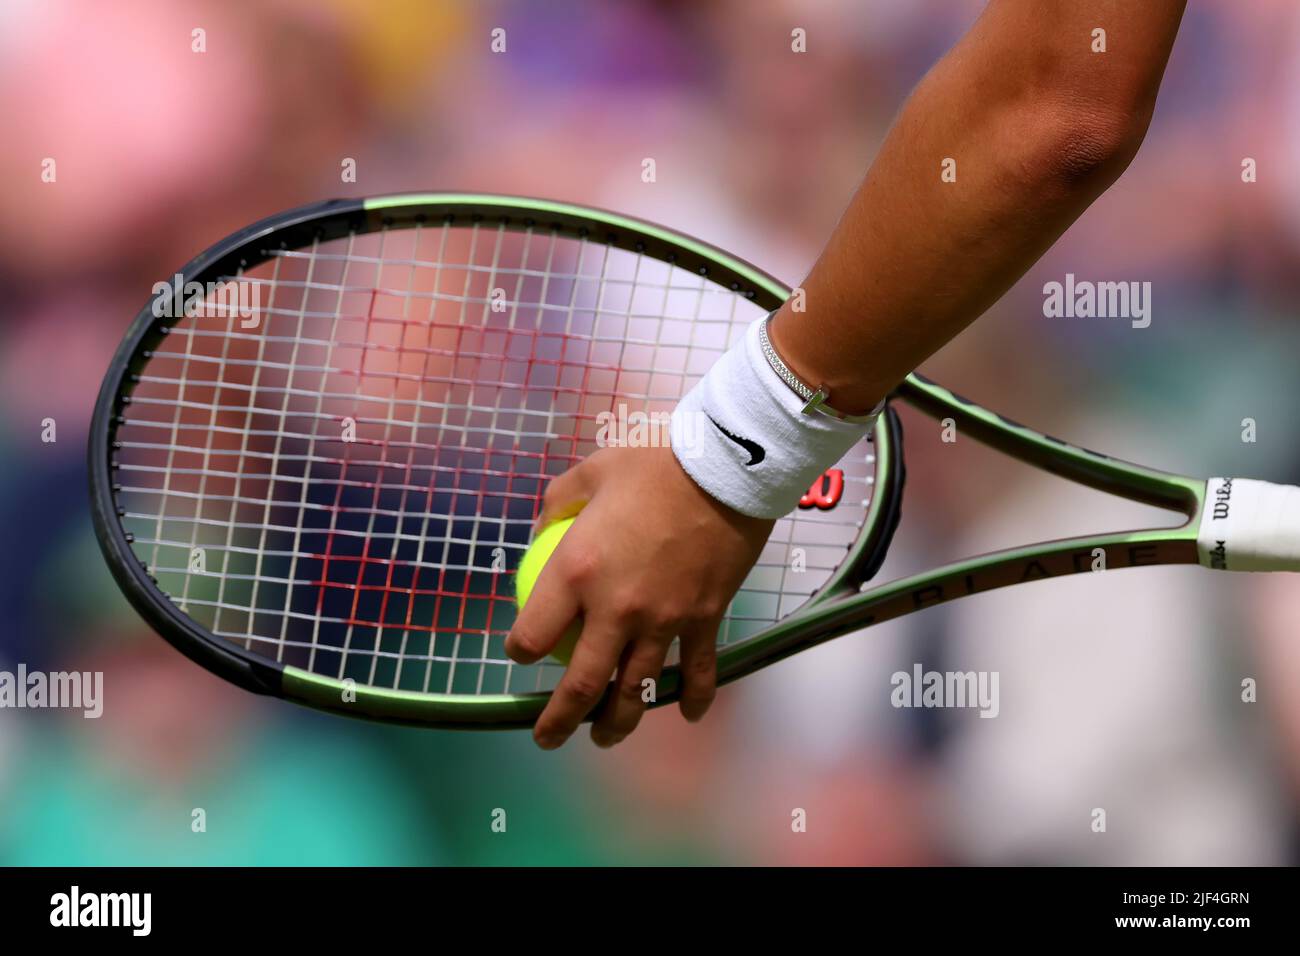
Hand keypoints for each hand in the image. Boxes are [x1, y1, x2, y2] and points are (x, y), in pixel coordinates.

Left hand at [505, 443, 773, 749]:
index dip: (521, 650)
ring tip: (604, 737)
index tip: (522, 653)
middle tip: (546, 737)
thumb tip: (541, 530)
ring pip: (635, 692)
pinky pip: (696, 672)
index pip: (533, 634)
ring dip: (616, 724)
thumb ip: (557, 503)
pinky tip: (687, 715)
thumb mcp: (590, 472)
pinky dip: (692, 699)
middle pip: (581, 686)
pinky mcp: (703, 620)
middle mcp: (615, 608)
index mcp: (576, 571)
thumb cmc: (653, 463)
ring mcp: (662, 621)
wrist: (726, 467)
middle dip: (558, 722)